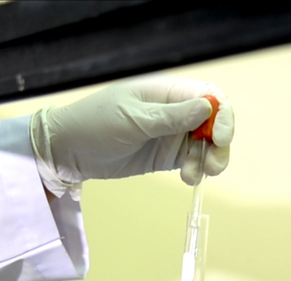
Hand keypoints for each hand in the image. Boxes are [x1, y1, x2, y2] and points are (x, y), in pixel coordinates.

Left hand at [31, 76, 233, 190]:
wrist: (68, 150)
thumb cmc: (95, 123)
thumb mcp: (134, 120)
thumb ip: (171, 117)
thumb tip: (208, 107)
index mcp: (167, 92)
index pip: (209, 96)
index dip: (222, 115)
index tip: (221, 137)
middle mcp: (174, 111)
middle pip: (214, 122)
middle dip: (219, 143)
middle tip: (213, 165)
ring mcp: (171, 134)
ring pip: (206, 145)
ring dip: (209, 160)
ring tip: (196, 175)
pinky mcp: (165, 156)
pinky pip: (191, 161)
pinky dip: (196, 170)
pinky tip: (189, 178)